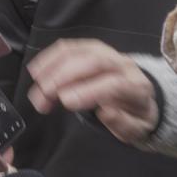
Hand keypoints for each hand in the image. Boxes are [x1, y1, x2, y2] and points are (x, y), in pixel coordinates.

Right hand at [26, 39, 158, 145]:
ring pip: (77, 51)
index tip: (66, 102)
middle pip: (93, 61)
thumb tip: (105, 111)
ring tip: (37, 86)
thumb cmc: (134, 115)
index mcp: (136, 85)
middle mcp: (121, 64)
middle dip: (64, 75)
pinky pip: (67, 47)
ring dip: (52, 66)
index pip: (114, 83)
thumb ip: (123, 123)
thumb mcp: (136, 129)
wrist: (139, 96)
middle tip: (44, 93)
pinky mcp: (89, 48)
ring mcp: (104, 52)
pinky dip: (49, 57)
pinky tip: (37, 71)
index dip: (88, 91)